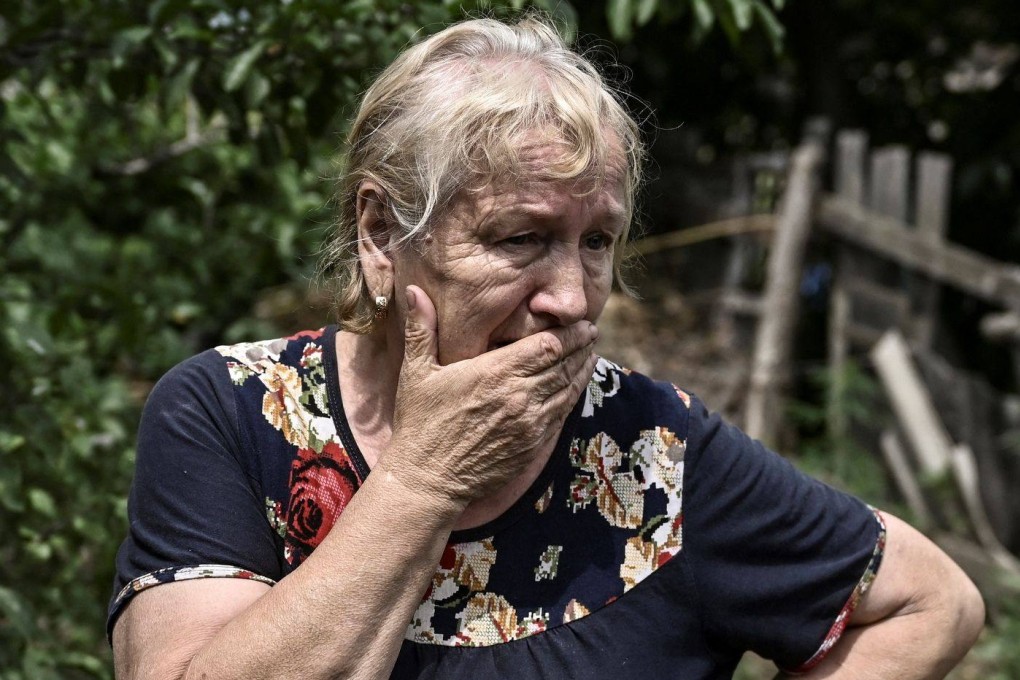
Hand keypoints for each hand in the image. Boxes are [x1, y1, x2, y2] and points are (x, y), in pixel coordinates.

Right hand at [378, 285, 598, 506]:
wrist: (428, 480)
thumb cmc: (420, 424)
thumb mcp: (416, 372)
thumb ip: (421, 328)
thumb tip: (413, 289)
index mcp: (495, 372)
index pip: (548, 346)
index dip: (570, 332)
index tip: (581, 321)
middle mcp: (519, 395)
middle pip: (564, 364)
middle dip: (582, 346)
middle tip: (591, 331)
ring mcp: (530, 422)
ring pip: (568, 388)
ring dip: (583, 369)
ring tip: (591, 352)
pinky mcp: (533, 445)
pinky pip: (562, 414)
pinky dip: (573, 395)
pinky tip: (577, 385)